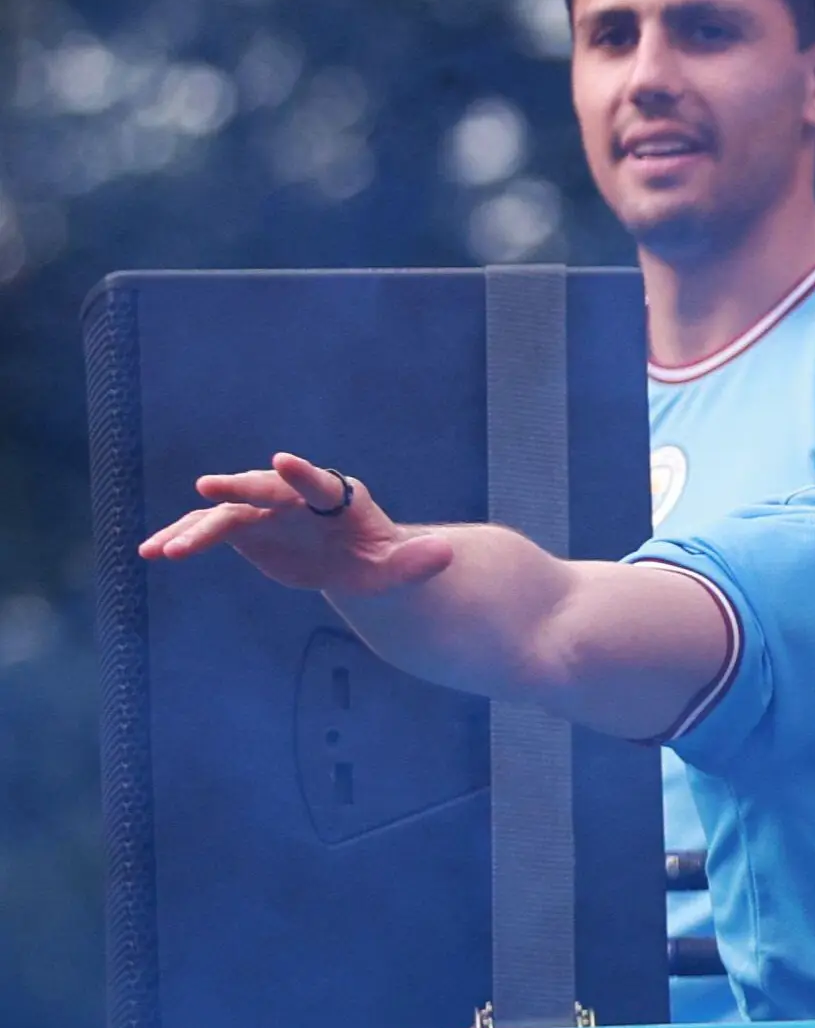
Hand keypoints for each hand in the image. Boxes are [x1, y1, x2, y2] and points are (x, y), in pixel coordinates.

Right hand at [137, 452, 453, 596]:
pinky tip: (153, 552)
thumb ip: (418, 561)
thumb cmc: (379, 561)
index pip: (318, 482)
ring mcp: (264, 510)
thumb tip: (449, 554)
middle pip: (264, 489)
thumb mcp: (399, 568)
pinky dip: (182, 538)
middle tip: (210, 489)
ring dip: (197, 528)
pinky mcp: (243, 529)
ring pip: (227, 514)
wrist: (352, 563)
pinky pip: (208, 532)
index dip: (302, 473)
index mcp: (335, 497)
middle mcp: (294, 495)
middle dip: (240, 487)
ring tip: (168, 549)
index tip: (284, 460)